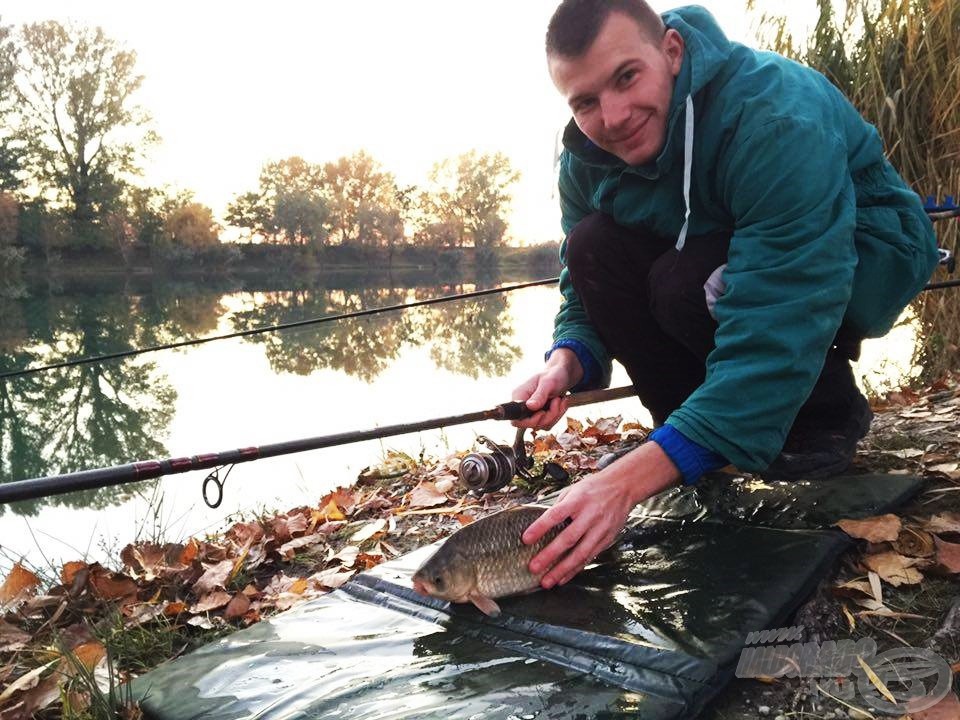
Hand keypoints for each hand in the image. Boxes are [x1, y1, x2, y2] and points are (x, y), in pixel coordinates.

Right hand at [511, 348, 581, 429]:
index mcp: (519, 396)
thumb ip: (539, 395)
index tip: (542, 412)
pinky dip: (557, 415)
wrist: (562, 374)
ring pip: (542, 425)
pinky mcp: (540, 415)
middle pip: (531, 424)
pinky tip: (561, 403)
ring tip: (559, 400)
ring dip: (555, 415)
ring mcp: (531, 412)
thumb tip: (530, 406)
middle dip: (548, 416)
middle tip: (557, 401)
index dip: (528, 422)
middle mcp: (522, 406)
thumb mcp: (548, 382)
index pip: (515, 419)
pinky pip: (548, 424)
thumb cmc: (554, 374)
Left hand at [522, 442, 680, 587]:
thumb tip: (540, 522)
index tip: (526, 539)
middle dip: (549, 555)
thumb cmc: (594, 488)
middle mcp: (590, 516)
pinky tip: (563, 578)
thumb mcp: (573, 489)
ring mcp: (600, 529)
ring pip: (580, 554)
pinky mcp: (606, 539)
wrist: (623, 487)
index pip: (556, 515)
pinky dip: (575, 569)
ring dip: (562, 570)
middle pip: (568, 539)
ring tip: (547, 581)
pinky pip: (589, 557)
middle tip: (534, 567)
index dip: (540, 528)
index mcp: (578, 500)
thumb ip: (558, 506)